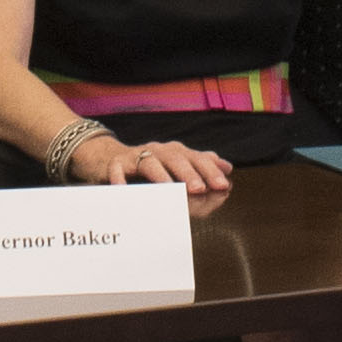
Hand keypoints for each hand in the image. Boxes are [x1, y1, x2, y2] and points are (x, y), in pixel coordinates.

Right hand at [105, 136, 234, 202]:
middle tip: (200, 189)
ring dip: (161, 176)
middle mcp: (159, 151)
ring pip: (150, 162)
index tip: (223, 186)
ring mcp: (137, 156)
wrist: (113, 160)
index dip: (211, 171)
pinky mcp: (116, 164)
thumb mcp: (179, 170)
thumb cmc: (153, 171)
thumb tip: (228, 175)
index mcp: (178, 152)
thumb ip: (204, 173)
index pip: (198, 158)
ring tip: (170, 190)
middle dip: (189, 174)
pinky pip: (117, 170)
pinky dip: (120, 179)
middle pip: (176, 158)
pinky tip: (124, 191)